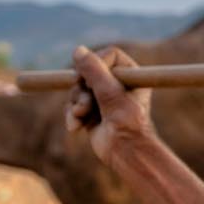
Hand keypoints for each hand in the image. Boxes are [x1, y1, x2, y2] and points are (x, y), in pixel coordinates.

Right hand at [66, 45, 153, 164]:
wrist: (125, 152)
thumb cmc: (127, 121)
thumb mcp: (109, 92)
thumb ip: (94, 70)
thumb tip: (77, 51)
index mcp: (130, 74)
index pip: (108, 55)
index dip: (95, 64)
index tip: (89, 78)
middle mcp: (117, 84)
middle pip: (88, 72)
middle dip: (82, 88)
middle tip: (86, 102)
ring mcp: (102, 98)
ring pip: (77, 89)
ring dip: (76, 103)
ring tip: (83, 115)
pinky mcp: (91, 112)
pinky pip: (72, 106)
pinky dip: (72, 115)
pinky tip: (76, 127)